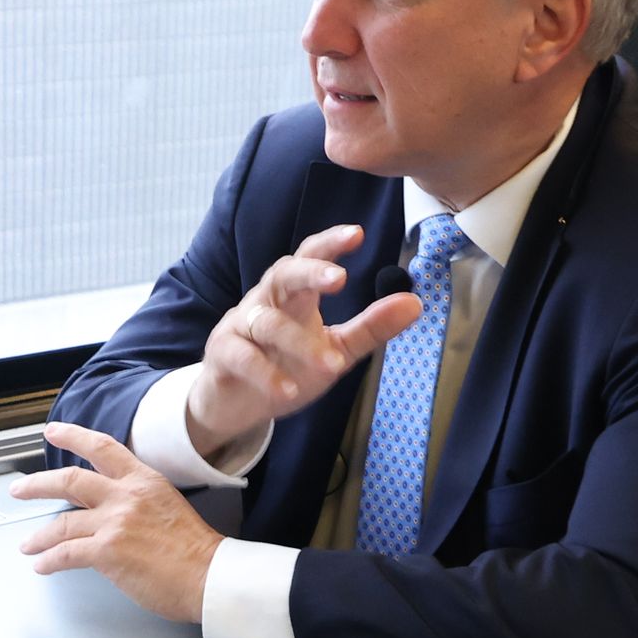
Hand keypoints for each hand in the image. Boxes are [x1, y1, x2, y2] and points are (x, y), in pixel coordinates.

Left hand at [12, 424, 219, 622]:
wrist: (209, 576)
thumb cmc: (196, 551)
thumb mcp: (167, 506)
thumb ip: (136, 502)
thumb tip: (109, 511)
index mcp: (143, 480)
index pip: (102, 447)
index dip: (74, 436)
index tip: (54, 431)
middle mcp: (125, 496)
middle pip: (70, 480)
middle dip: (37, 484)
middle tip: (20, 489)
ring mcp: (114, 522)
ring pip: (62, 523)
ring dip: (39, 536)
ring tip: (27, 544)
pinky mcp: (107, 550)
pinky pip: (66, 553)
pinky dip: (49, 560)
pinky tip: (43, 565)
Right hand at [181, 226, 427, 460]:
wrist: (235, 403)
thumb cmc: (286, 366)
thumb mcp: (335, 350)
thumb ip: (371, 328)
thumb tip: (415, 303)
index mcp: (294, 295)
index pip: (310, 258)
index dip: (330, 244)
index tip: (357, 234)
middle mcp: (265, 302)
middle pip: (283, 273)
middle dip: (310, 272)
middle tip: (340, 278)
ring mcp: (241, 327)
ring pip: (268, 323)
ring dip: (300, 344)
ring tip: (331, 366)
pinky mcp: (222, 355)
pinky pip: (243, 357)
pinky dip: (266, 374)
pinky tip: (287, 390)